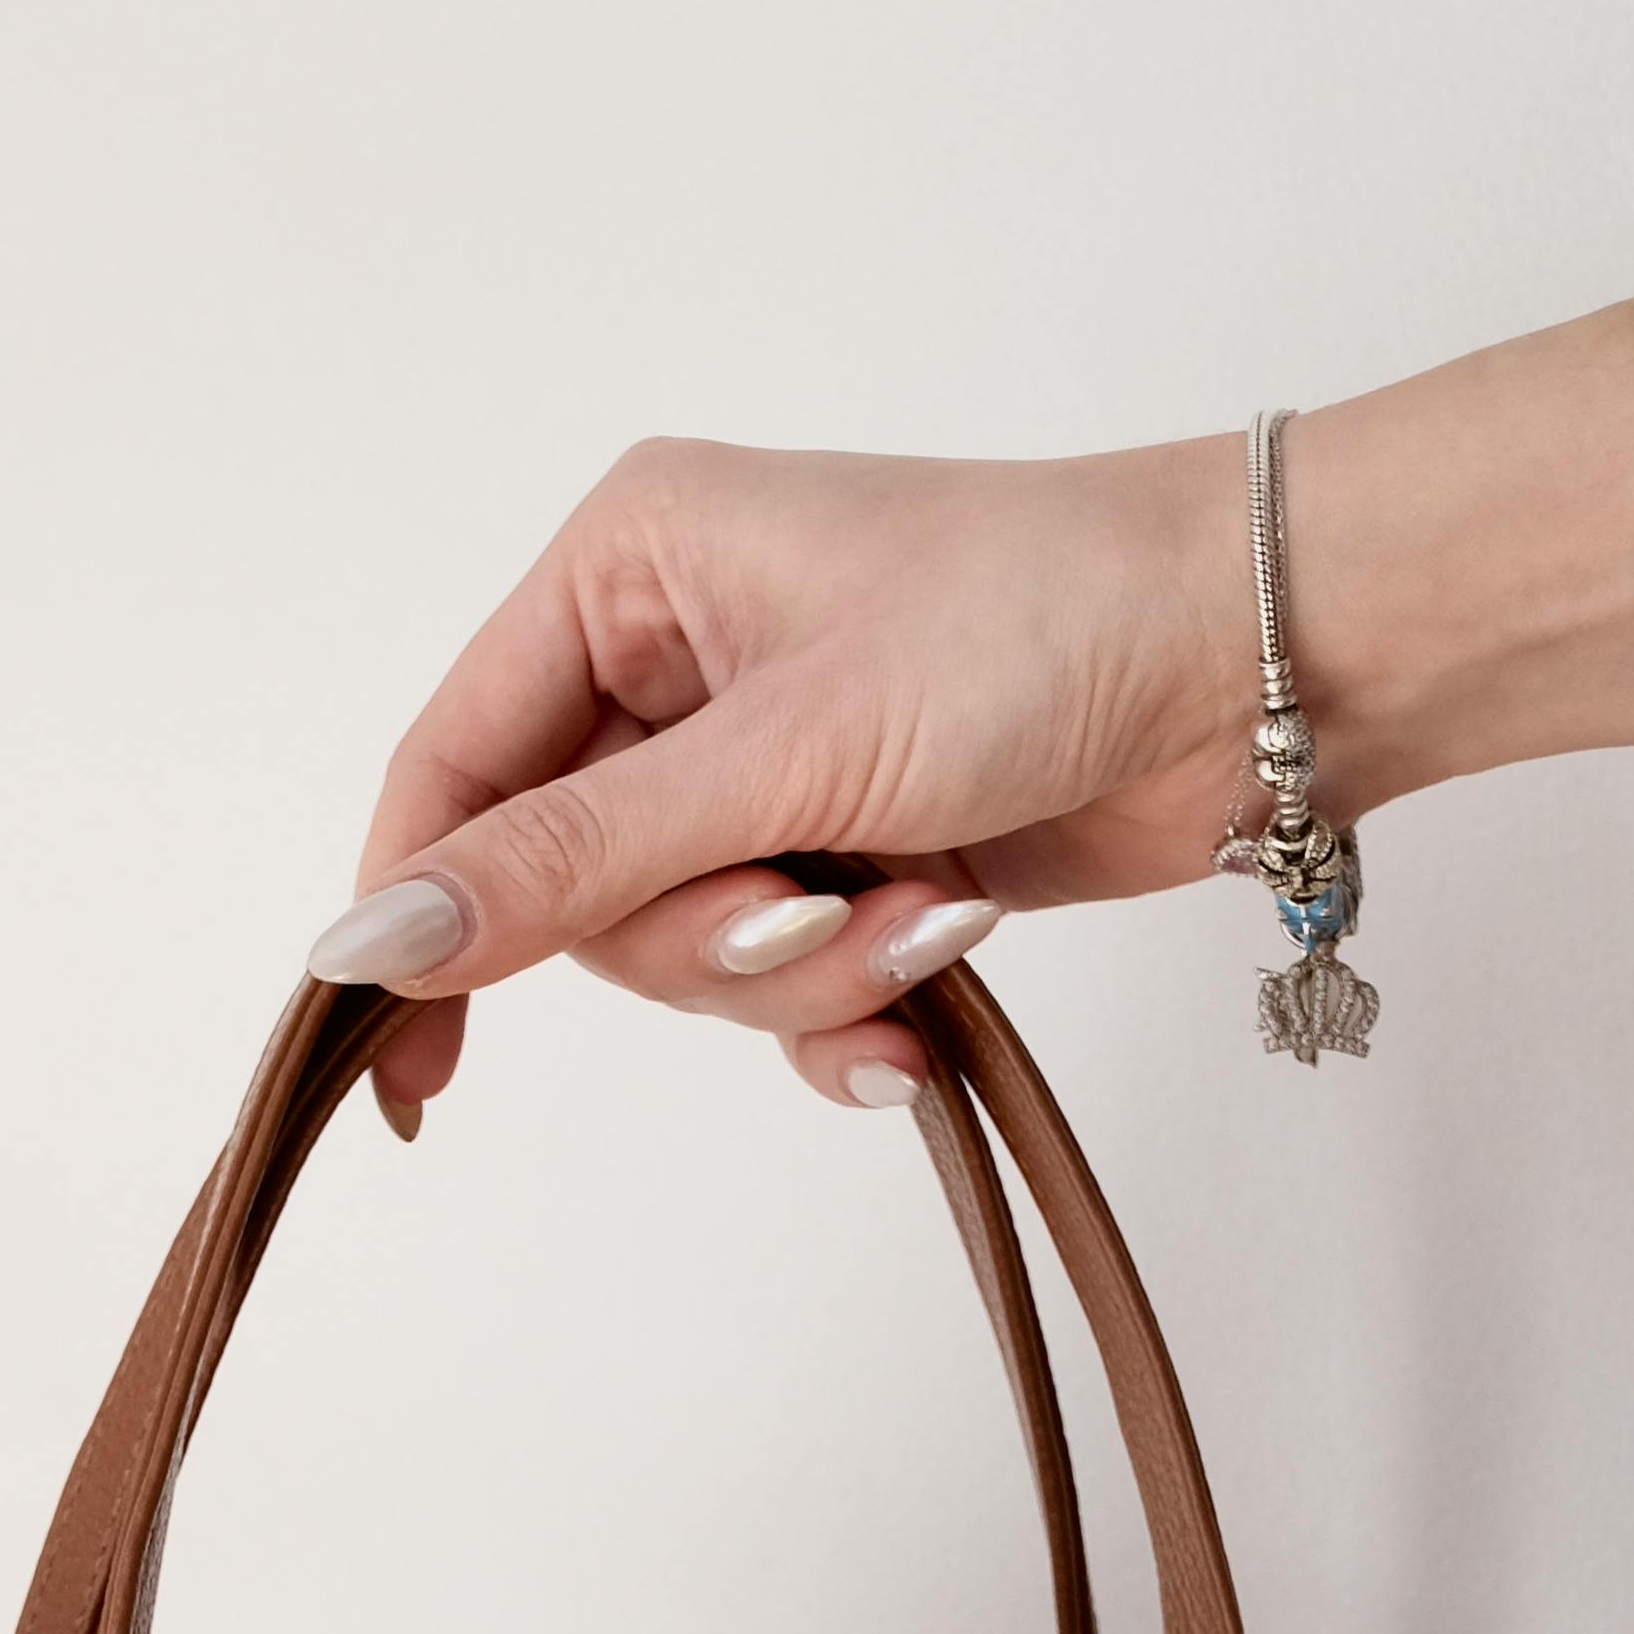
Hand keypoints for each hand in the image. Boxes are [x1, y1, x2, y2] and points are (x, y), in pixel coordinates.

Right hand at [310, 436, 1265, 1125]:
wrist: (1260, 663)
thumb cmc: (1039, 621)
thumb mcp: (780, 748)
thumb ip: (569, 858)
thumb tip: (373, 941)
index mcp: (628, 570)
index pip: (453, 767)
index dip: (421, 915)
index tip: (409, 1063)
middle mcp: (678, 663)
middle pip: (575, 894)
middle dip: (704, 939)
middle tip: (816, 908)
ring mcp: (767, 767)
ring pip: (686, 958)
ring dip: (806, 972)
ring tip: (926, 913)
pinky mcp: (851, 852)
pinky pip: (780, 990)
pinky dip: (852, 1006)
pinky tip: (936, 980)